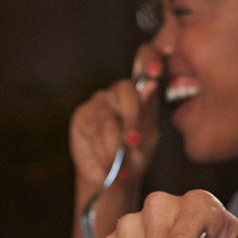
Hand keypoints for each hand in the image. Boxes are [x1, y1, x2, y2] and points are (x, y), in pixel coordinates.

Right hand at [69, 47, 162, 187]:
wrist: (113, 178)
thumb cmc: (135, 155)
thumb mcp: (148, 137)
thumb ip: (148, 113)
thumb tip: (150, 84)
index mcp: (142, 92)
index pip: (145, 59)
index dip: (149, 60)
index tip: (156, 72)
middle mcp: (119, 92)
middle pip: (126, 92)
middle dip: (132, 121)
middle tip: (133, 144)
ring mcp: (99, 102)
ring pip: (108, 119)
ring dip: (115, 146)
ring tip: (121, 167)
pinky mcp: (82, 116)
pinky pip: (92, 131)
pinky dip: (100, 152)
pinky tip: (105, 166)